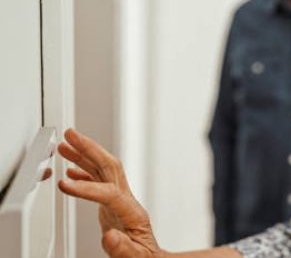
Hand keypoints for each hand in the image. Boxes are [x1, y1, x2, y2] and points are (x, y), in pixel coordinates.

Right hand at [58, 128, 166, 257]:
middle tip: (70, 135)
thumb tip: (110, 237)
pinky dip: (84, 174)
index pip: (110, 192)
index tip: (64, 184)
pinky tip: (71, 171)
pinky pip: (99, 182)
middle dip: (90, 148)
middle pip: (110, 167)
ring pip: (103, 170)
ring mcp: (121, 200)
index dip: (87, 188)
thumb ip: (123, 248)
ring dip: (84, 155)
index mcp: (132, 213)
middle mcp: (127, 201)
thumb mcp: (136, 257)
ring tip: (65, 145)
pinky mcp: (113, 205)